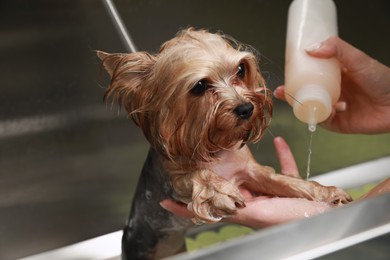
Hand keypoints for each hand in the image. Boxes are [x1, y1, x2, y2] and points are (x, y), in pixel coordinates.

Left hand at [160, 137, 330, 228]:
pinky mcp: (286, 188)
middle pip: (226, 188)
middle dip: (213, 177)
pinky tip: (279, 143)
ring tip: (231, 150)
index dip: (185, 208)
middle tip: (197, 162)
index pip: (207, 210)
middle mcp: (252, 203)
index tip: (165, 200)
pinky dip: (281, 155)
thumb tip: (202, 208)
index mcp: (242, 211)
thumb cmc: (293, 221)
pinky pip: (280, 170)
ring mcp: (269, 195)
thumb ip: (232, 209)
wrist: (323, 217)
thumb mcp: (256, 214)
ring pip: (251, 176)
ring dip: (244, 163)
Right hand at [275, 36, 389, 133]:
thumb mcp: (357, 59)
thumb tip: (311, 48)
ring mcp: (334, 108)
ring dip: (301, 106)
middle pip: (307, 93)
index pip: (311, 76)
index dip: (297, 75)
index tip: (286, 73)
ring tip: (296, 101)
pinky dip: (319, 116)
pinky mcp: (338, 123)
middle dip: (292, 93)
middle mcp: (333, 92)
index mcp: (336, 76)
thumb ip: (337, 49)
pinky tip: (325, 109)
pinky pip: (322, 121)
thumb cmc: (382, 80)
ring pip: (311, 108)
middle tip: (283, 90)